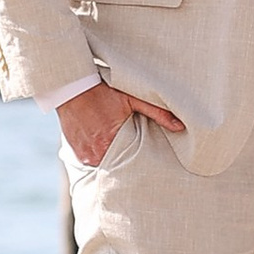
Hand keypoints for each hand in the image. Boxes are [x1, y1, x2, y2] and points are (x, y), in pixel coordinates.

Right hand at [59, 79, 188, 168]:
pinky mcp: (75, 153)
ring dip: (110, 158)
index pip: (130, 164)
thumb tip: (180, 126)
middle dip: (125, 162)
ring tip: (116, 147)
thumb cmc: (104, 92)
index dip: (138, 163)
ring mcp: (84, 154)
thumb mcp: (132, 99)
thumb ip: (157, 113)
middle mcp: (96, 153)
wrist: (73, 87)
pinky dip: (98, 155)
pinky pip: (90, 161)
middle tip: (133, 156)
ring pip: (103, 164)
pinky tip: (102, 144)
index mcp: (111, 142)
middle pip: (117, 166)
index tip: (145, 162)